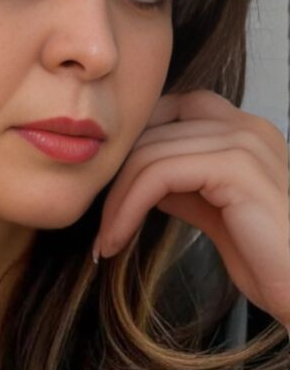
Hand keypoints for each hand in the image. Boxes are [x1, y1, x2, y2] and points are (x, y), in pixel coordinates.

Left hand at [92, 90, 289, 332]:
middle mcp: (246, 125)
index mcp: (245, 130)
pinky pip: (159, 175)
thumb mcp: (215, 212)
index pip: (170, 110)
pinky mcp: (235, 166)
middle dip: (116, 180)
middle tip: (102, 227)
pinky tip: (119, 239)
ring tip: (107, 241)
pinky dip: (128, 208)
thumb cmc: (268, 259)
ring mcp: (243, 141)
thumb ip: (183, 185)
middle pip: (152, 131)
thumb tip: (139, 177)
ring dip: (116, 202)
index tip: (114, 195)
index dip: (135, 147)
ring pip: (148, 154)